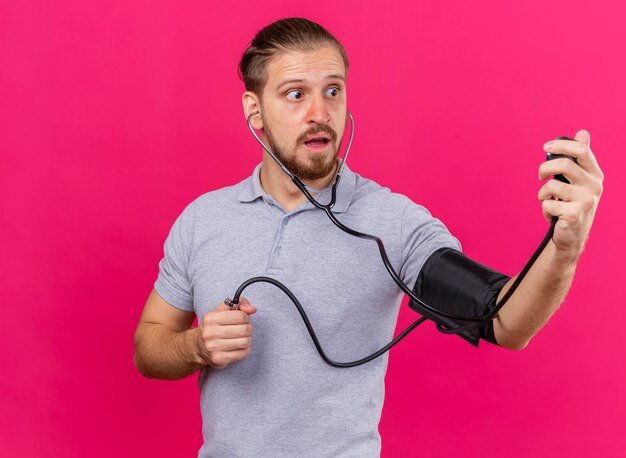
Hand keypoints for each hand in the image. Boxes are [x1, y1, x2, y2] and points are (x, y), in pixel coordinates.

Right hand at [196, 297, 256, 368]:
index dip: (245, 317)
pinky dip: (244, 350)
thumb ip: (239, 303)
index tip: (242, 319)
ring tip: (241, 338)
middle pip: (245, 329)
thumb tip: (252, 309)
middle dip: (248, 329)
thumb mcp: (223, 310)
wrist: (199, 346)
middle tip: (243, 329)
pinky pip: (243, 353)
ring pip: (245, 342)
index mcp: (211, 318)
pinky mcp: (219, 359)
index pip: (241, 316)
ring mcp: (213, 347)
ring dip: (247, 339)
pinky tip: (237, 347)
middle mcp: (210, 332)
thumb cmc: (215, 326)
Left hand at [538, 129, 603, 254]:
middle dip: (544, 169)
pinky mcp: (575, 214)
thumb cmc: (574, 204)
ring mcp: (586, 200)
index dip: (562, 145)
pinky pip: (548, 204)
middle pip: (564, 164)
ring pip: (551, 186)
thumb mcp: (580, 180)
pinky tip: (553, 215)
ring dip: (542, 194)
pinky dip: (545, 210)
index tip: (545, 147)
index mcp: (595, 174)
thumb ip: (580, 158)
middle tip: (540, 177)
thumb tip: (583, 132)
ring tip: (548, 201)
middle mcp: (594, 185)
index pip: (582, 150)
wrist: (574, 235)